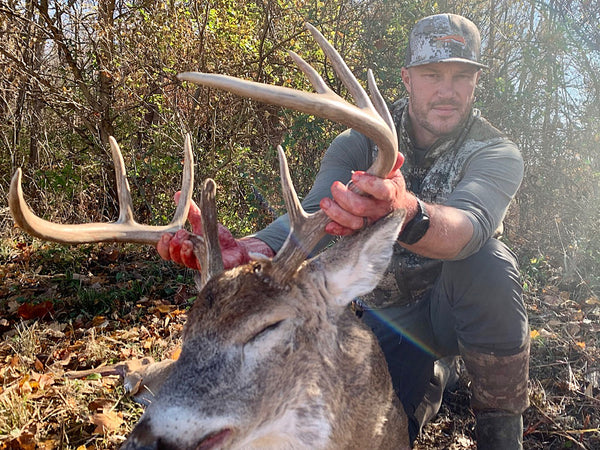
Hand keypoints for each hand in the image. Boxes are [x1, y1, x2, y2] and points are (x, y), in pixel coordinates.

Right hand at [156, 192, 270, 269]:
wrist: (238, 249)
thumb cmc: (218, 238)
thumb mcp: (203, 221)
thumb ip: (191, 211)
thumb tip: (177, 194)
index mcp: (184, 248)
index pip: (167, 251)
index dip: (163, 245)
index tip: (166, 235)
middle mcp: (190, 259)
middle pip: (174, 257)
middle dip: (174, 246)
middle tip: (181, 235)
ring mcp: (201, 265)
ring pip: (187, 262)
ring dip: (185, 252)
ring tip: (189, 241)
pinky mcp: (214, 268)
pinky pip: (205, 267)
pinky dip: (201, 259)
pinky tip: (201, 250)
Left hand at [319, 153, 416, 235]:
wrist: (399, 210)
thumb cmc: (392, 188)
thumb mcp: (394, 175)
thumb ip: (392, 165)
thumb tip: (397, 155)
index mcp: (391, 194)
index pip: (382, 190)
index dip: (367, 183)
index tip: (354, 175)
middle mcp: (380, 210)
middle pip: (361, 207)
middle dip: (344, 197)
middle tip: (335, 186)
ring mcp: (371, 222)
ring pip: (354, 222)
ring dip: (337, 213)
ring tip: (325, 202)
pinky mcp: (362, 230)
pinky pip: (349, 233)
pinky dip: (338, 230)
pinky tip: (328, 225)